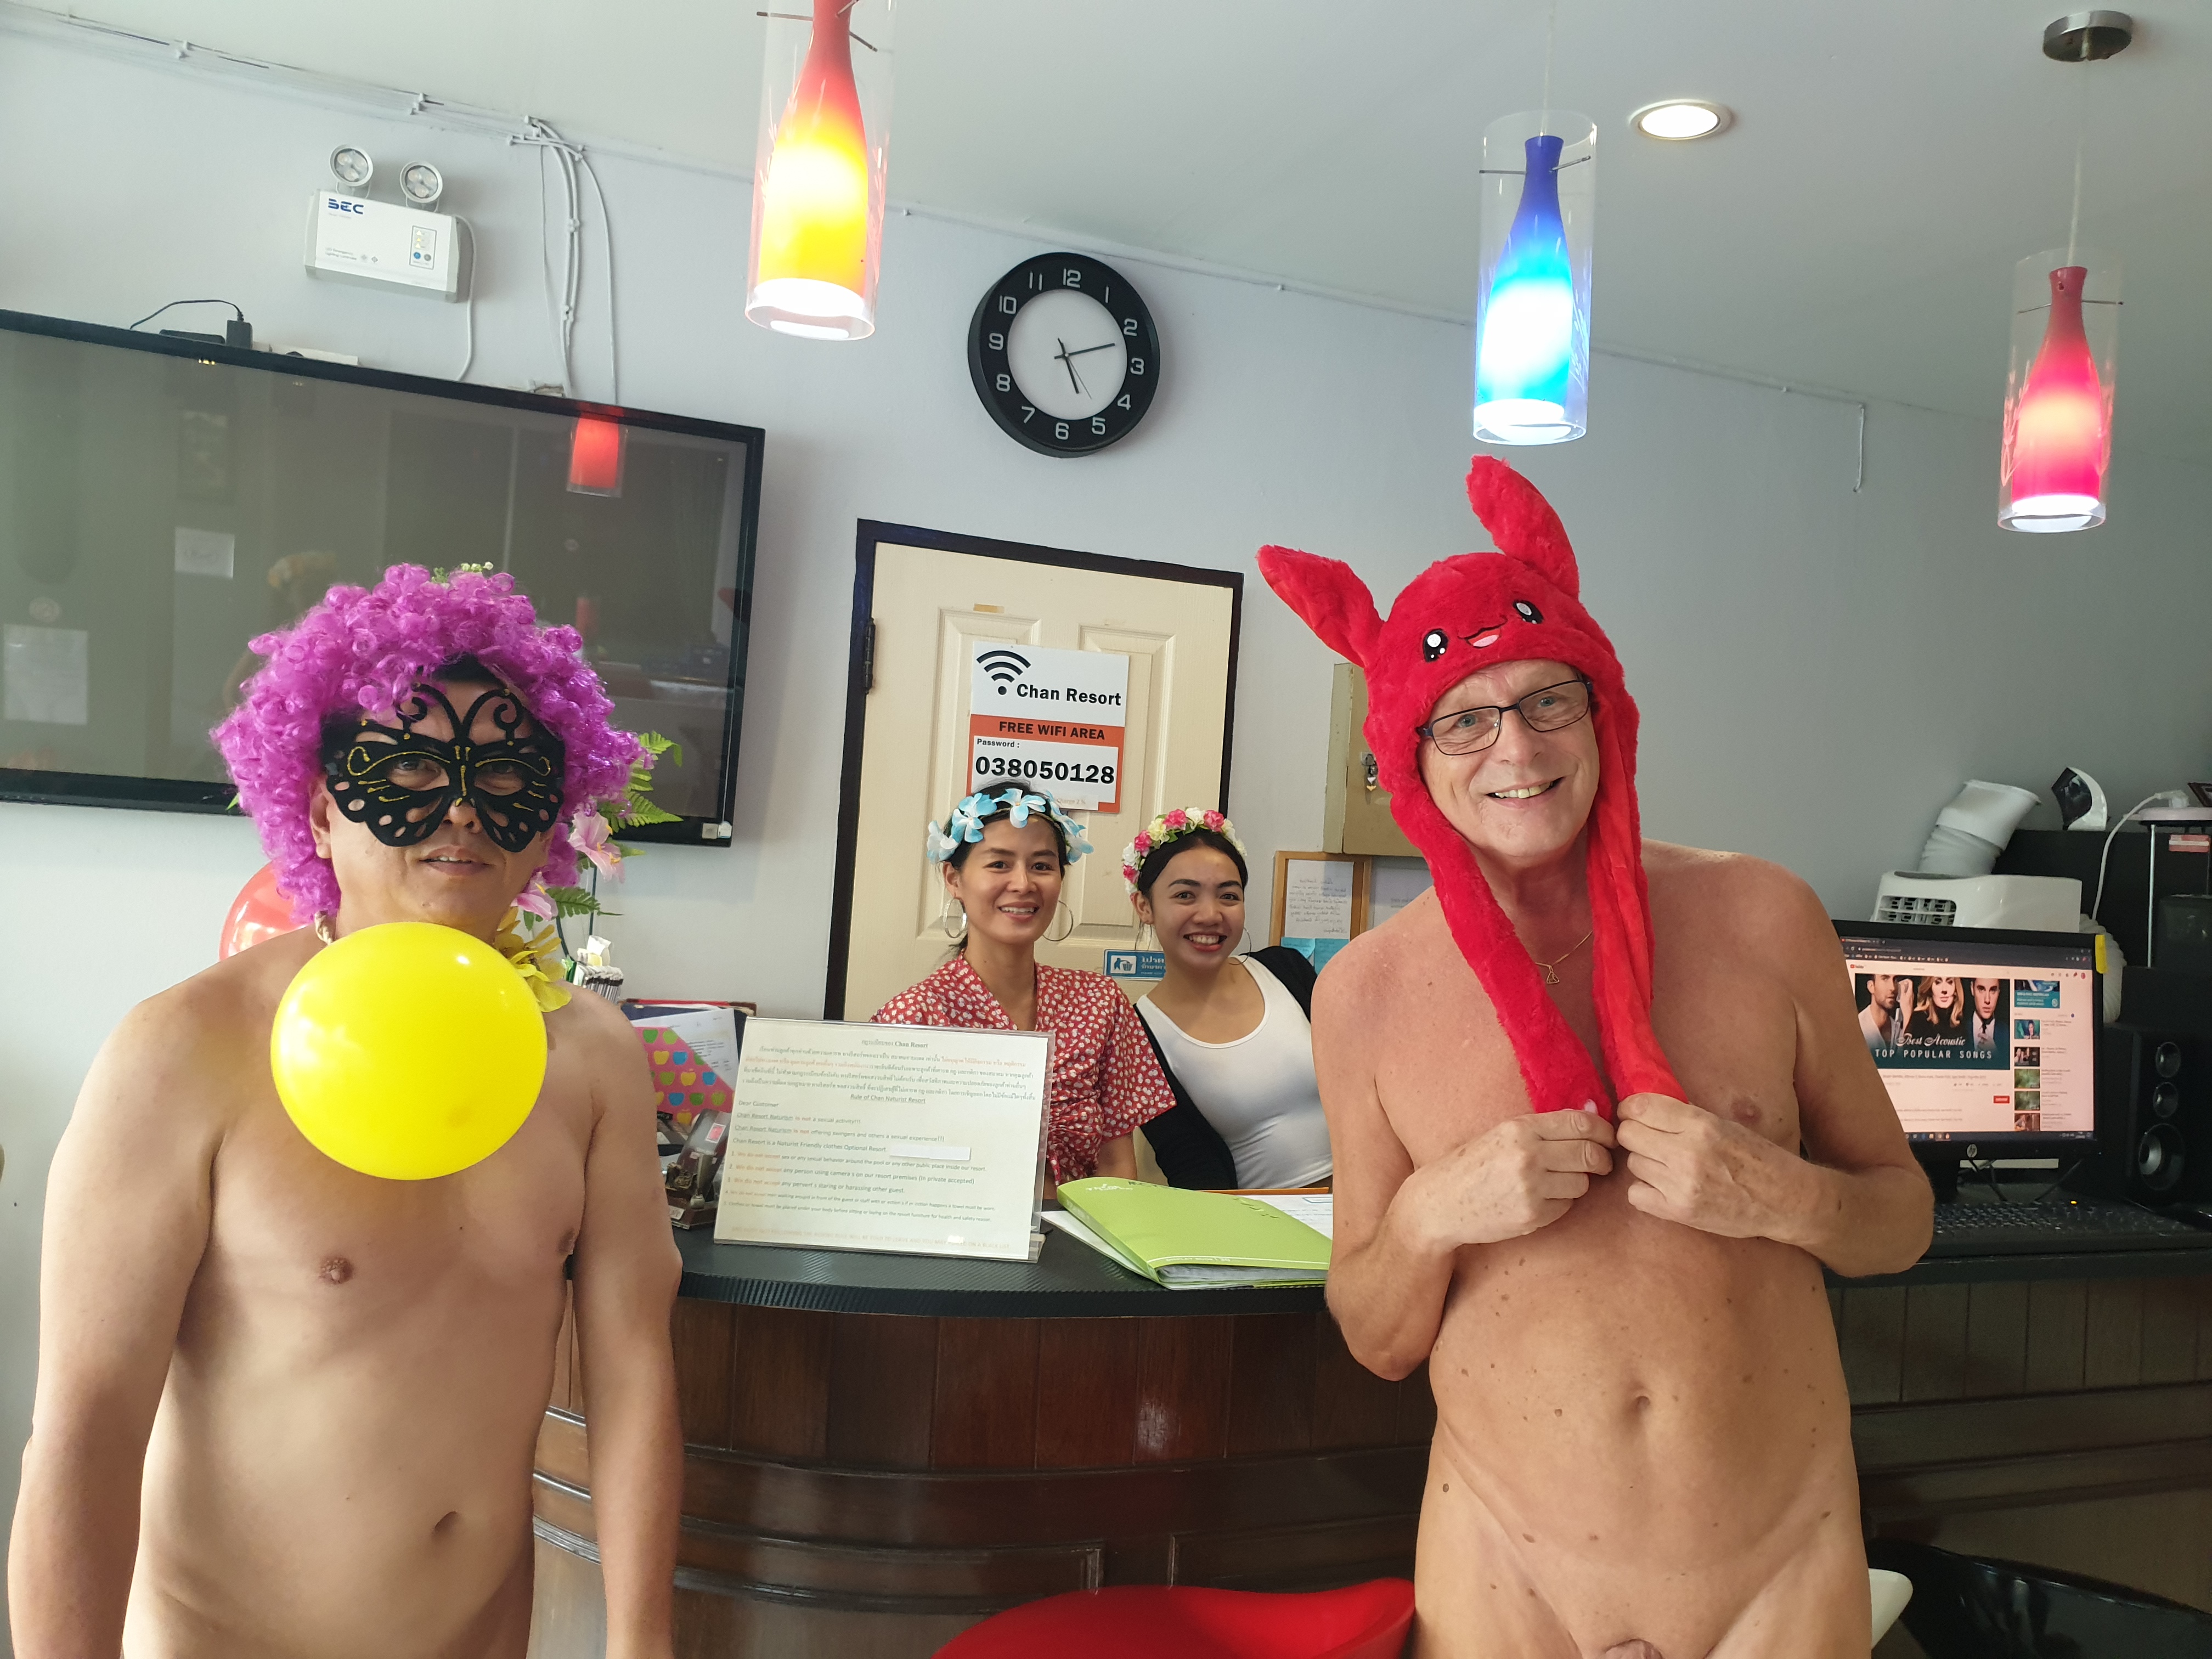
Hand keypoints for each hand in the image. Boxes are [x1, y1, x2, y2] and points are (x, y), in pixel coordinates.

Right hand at [1402, 1110, 1614, 1253]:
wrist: (1440, 1202)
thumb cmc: (1471, 1164)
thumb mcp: (1502, 1133)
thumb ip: (1546, 1125)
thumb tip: (1594, 1111)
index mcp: (1520, 1128)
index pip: (1581, 1123)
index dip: (1603, 1131)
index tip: (1607, 1138)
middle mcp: (1527, 1156)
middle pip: (1589, 1154)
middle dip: (1602, 1159)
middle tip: (1600, 1163)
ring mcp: (1531, 1188)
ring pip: (1582, 1182)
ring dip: (1579, 1182)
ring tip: (1558, 1180)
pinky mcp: (1532, 1216)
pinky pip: (1566, 1206)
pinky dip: (1561, 1202)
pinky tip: (1541, 1198)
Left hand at [1616, 1093, 1811, 1240]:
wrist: (1785, 1200)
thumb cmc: (1756, 1158)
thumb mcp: (1723, 1125)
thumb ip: (1684, 1117)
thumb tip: (1642, 1107)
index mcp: (1701, 1125)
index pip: (1640, 1107)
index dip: (1631, 1110)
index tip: (1634, 1114)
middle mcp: (1688, 1153)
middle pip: (1628, 1135)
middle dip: (1635, 1135)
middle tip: (1650, 1140)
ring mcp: (1682, 1185)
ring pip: (1633, 1163)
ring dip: (1645, 1163)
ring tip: (1668, 1166)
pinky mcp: (1680, 1212)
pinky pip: (1636, 1194)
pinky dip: (1645, 1190)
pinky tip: (1665, 1187)